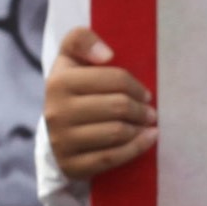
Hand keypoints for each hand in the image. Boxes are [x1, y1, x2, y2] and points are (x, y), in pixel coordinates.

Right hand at [44, 24, 157, 180]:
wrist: (58, 133)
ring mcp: (62, 141)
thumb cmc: (74, 90)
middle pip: (119, 107)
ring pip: (117, 132)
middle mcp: (56, 112)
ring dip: (140, 128)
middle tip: (150, 112)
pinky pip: (113, 157)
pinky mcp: (72, 165)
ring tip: (147, 124)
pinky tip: (148, 138)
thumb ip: (82, 40)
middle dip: (141, 109)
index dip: (136, 86)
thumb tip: (106, 54)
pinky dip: (137, 147)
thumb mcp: (72, 59)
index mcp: (58, 82)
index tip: (144, 93)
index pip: (115, 79)